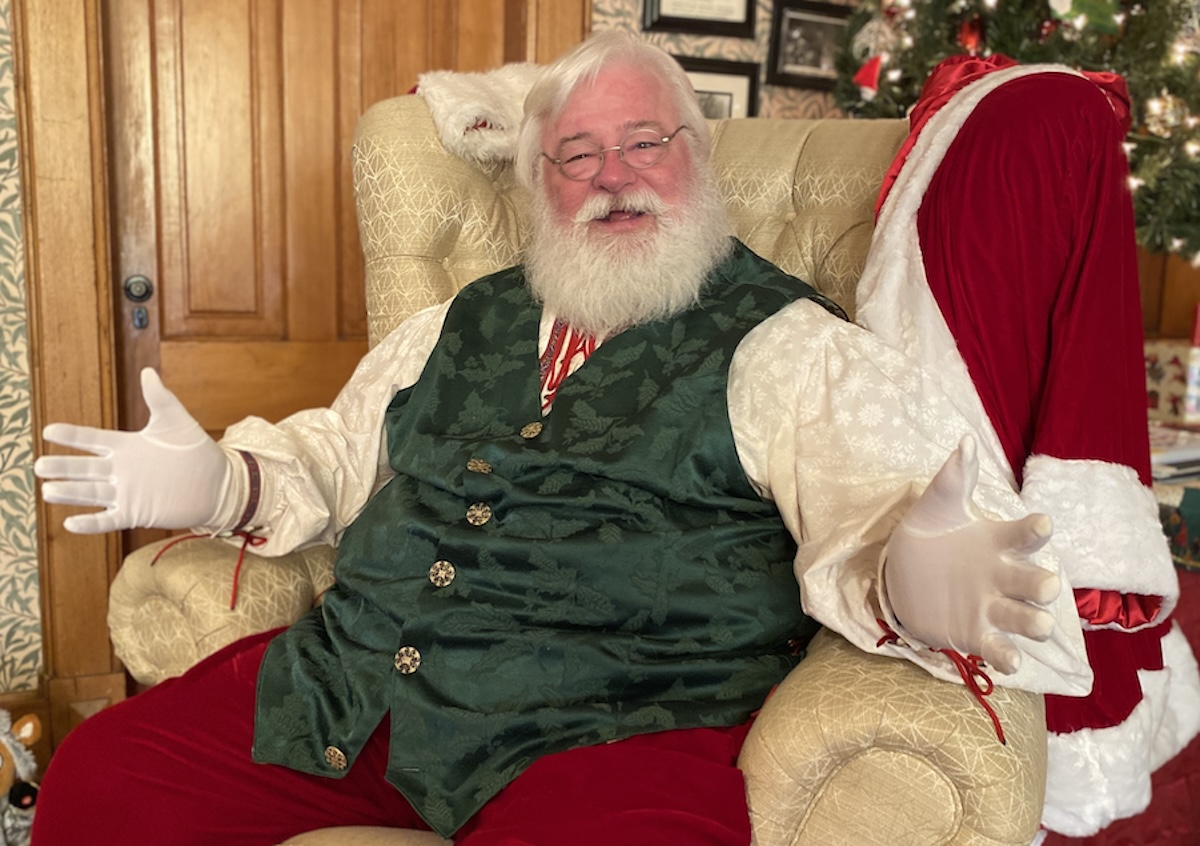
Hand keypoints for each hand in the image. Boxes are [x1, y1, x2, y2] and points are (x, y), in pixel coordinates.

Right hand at [34, 368, 239, 533]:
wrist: (217, 482)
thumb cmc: (196, 450)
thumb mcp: (176, 421)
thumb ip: (159, 398)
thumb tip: (148, 371)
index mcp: (127, 446)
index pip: (92, 439)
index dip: (72, 436)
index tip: (49, 430)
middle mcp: (122, 469)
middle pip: (84, 468)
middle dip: (63, 467)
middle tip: (39, 466)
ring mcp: (127, 492)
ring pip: (91, 493)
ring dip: (70, 493)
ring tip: (48, 490)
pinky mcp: (136, 513)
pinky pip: (109, 519)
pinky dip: (92, 523)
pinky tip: (72, 523)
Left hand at [881, 435, 1059, 674]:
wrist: (901, 575)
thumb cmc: (930, 534)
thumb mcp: (936, 506)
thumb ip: (954, 479)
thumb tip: (966, 441)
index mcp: (997, 542)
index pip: (1022, 535)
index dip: (1033, 530)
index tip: (1042, 523)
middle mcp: (1002, 577)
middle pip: (1031, 582)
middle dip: (1041, 585)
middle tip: (1047, 586)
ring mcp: (991, 608)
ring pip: (1023, 618)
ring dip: (1033, 622)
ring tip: (1039, 624)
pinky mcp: (975, 635)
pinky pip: (997, 648)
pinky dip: (1006, 655)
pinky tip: (1010, 660)